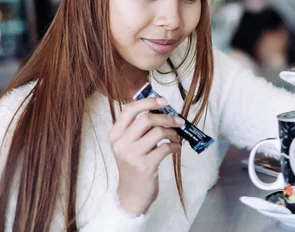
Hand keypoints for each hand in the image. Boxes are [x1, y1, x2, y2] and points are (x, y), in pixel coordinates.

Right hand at [109, 97, 182, 214]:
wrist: (131, 194)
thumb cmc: (134, 164)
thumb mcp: (130, 144)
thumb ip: (140, 127)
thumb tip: (163, 109)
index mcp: (115, 134)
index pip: (130, 109)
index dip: (148, 101)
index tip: (164, 101)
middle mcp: (121, 143)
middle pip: (147, 119)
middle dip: (166, 117)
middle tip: (178, 121)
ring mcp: (132, 155)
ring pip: (158, 132)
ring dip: (173, 133)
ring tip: (176, 137)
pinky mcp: (145, 166)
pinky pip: (166, 148)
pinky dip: (175, 146)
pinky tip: (176, 148)